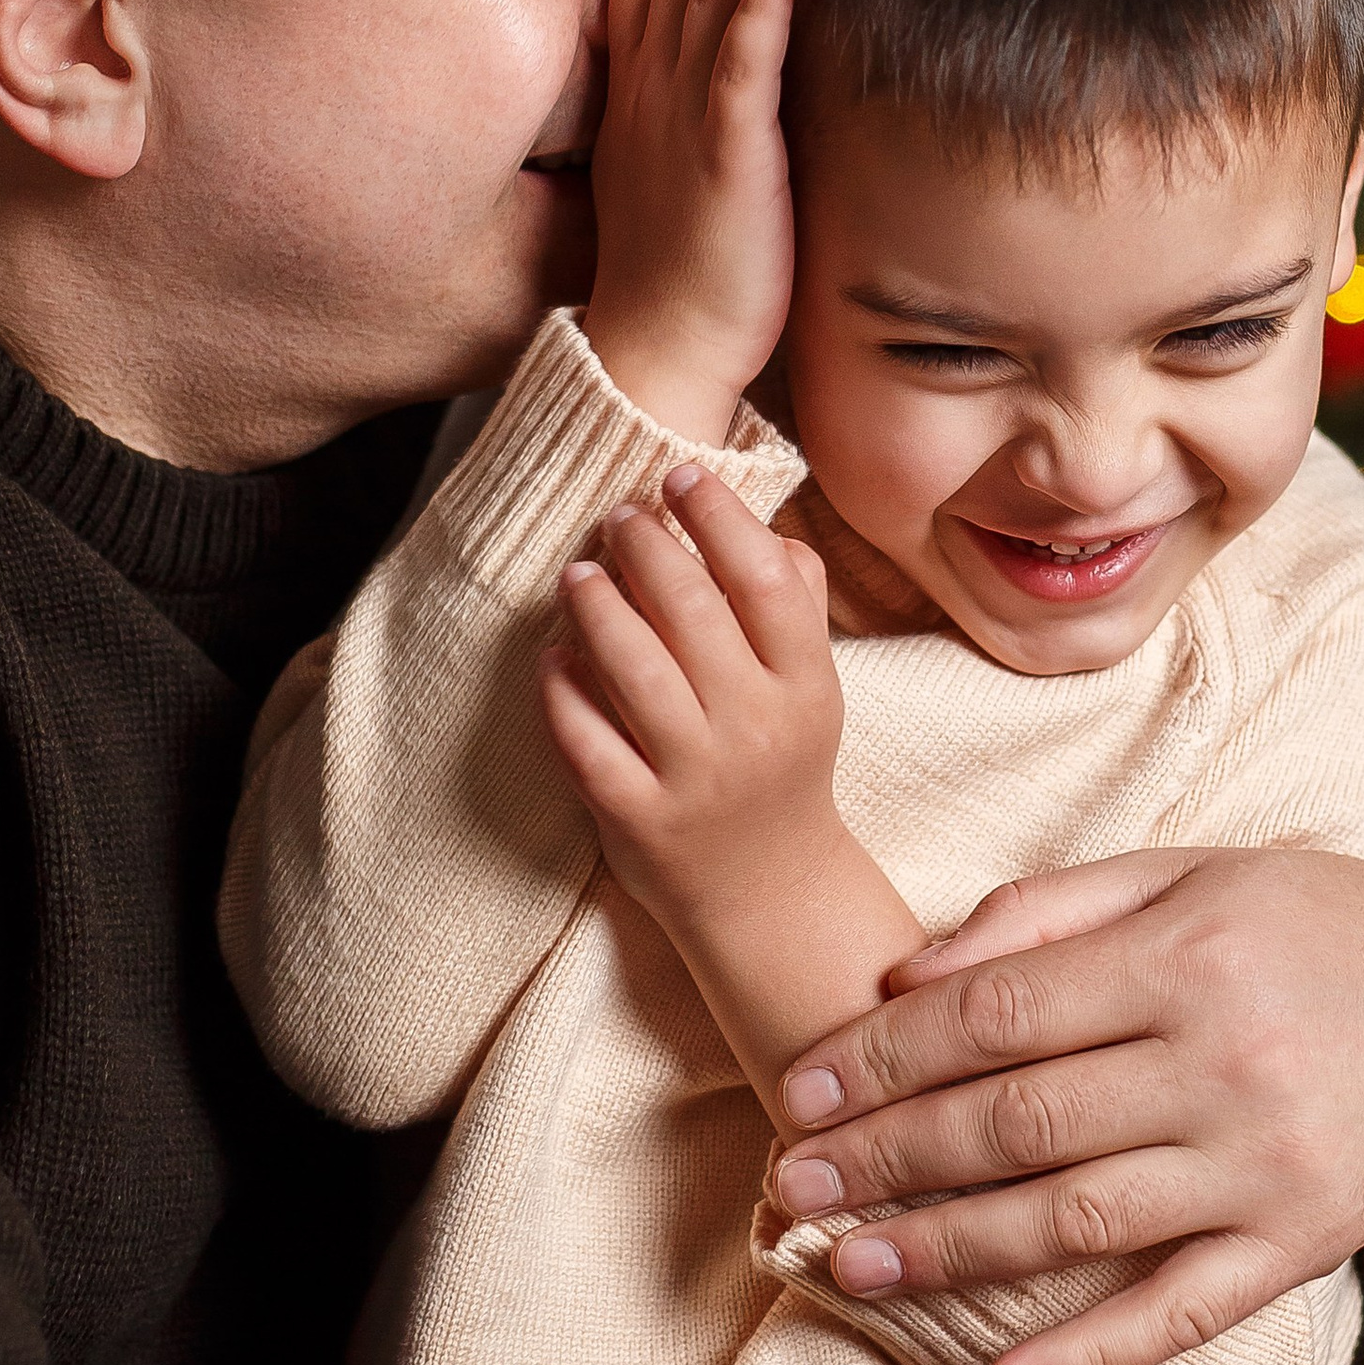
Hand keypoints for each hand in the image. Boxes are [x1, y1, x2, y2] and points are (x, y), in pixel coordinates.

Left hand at [541, 467, 843, 929]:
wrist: (768, 890)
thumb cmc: (781, 765)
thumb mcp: (811, 691)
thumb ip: (798, 608)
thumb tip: (766, 525)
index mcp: (806, 687)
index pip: (766, 579)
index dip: (718, 515)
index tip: (679, 474)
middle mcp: (755, 729)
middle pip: (693, 611)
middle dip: (646, 546)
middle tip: (619, 515)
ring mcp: (695, 778)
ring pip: (633, 669)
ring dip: (596, 606)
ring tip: (577, 574)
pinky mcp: (638, 818)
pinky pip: (586, 739)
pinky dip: (562, 690)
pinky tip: (552, 655)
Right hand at [582, 0, 796, 443]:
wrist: (659, 351)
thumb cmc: (674, 269)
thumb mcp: (669, 159)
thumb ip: (685, 92)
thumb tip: (717, 41)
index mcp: (636, 86)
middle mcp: (653, 88)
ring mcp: (686, 119)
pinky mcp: (728, 160)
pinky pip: (741, 70)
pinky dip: (760, 8)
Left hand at [768, 846, 1363, 1364]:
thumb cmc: (1301, 926)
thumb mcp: (1183, 878)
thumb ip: (1044, 916)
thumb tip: (905, 977)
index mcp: (1187, 957)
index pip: (1000, 1013)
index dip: (887, 1056)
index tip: (802, 1090)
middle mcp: (1226, 1063)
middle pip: (1022, 1122)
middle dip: (891, 1156)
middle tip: (793, 1184)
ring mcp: (1267, 1166)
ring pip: (1079, 1221)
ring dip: (950, 1253)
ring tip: (848, 1266)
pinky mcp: (1304, 1245)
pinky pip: (1182, 1313)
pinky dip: (1090, 1356)